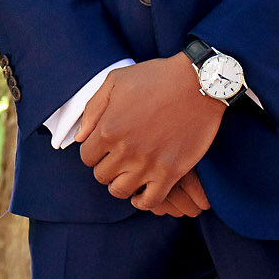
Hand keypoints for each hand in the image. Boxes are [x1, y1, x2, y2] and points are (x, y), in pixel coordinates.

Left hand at [77, 56, 225, 212]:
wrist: (199, 83)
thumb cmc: (156, 77)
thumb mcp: (116, 81)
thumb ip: (93, 109)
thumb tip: (80, 137)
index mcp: (108, 128)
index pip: (86, 157)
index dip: (94, 153)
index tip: (105, 148)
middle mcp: (124, 150)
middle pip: (102, 175)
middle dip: (107, 167)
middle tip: (119, 159)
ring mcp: (148, 164)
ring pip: (121, 191)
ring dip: (122, 184)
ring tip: (129, 174)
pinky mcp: (170, 172)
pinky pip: (150, 201)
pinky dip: (143, 201)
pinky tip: (143, 191)